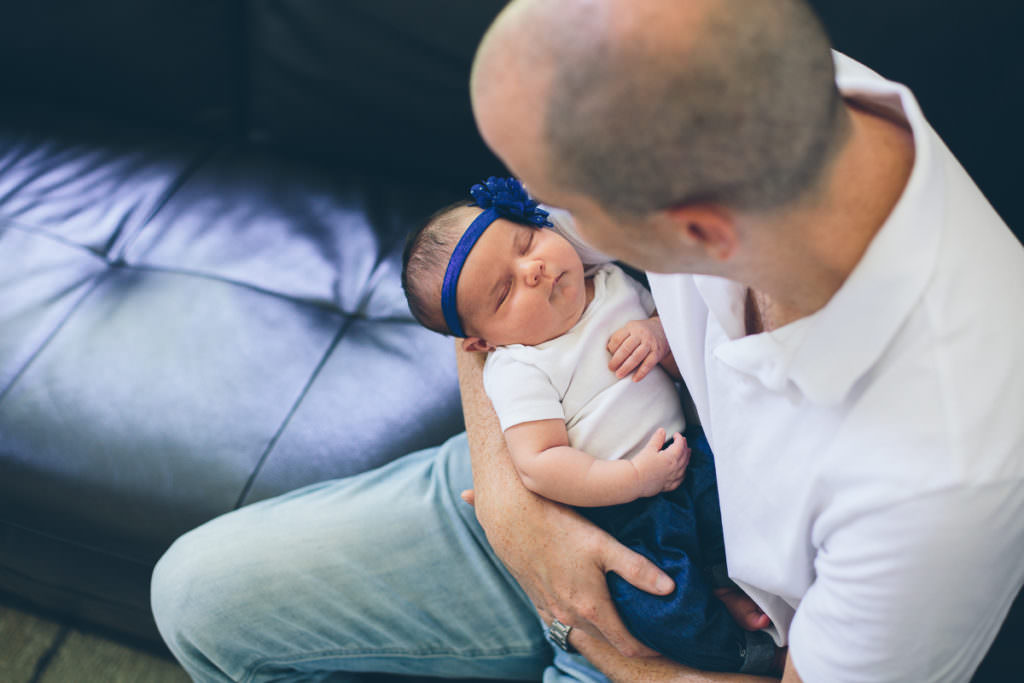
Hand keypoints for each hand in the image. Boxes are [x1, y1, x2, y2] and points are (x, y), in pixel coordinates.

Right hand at [465, 488, 772, 634]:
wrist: (511, 518)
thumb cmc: (558, 526)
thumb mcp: (603, 544)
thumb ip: (637, 569)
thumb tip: (670, 589)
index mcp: (590, 607)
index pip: (627, 645)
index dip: (649, 648)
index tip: (664, 641)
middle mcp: (570, 615)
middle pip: (607, 639)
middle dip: (630, 637)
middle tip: (649, 624)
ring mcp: (551, 609)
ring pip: (586, 628)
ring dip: (605, 626)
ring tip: (623, 612)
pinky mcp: (539, 599)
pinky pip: (565, 618)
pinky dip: (582, 617)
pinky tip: (588, 600)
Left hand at [607, 317, 671, 381]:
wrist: (663, 329)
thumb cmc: (642, 332)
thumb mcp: (631, 329)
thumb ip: (620, 337)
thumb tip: (608, 349)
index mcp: (631, 327)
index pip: (618, 338)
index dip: (612, 348)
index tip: (609, 356)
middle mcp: (641, 334)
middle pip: (626, 348)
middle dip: (617, 360)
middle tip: (611, 368)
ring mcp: (650, 343)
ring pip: (636, 356)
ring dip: (626, 367)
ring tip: (619, 374)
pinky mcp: (657, 352)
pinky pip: (648, 364)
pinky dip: (641, 372)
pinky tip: (635, 379)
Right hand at [631, 429, 689, 497]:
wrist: (634, 481)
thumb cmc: (640, 466)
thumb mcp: (649, 449)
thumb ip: (657, 439)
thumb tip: (662, 431)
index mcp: (671, 458)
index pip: (680, 446)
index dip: (679, 438)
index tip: (676, 435)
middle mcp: (674, 468)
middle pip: (684, 456)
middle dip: (685, 447)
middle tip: (684, 442)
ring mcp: (671, 478)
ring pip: (684, 468)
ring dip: (687, 460)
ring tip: (687, 455)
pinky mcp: (667, 486)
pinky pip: (679, 481)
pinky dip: (683, 475)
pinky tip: (682, 473)